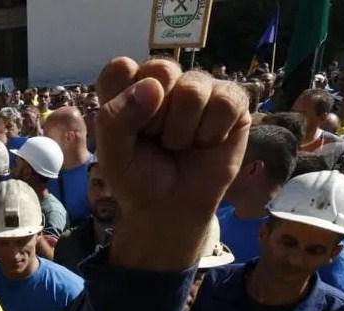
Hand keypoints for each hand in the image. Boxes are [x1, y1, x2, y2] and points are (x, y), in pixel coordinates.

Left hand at [97, 57, 249, 269]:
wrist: (171, 209)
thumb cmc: (138, 178)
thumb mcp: (112, 155)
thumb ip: (115, 118)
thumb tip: (153, 86)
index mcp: (127, 87)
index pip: (121, 68)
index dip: (124, 101)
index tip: (128, 132)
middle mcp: (162, 81)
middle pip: (161, 70)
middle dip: (156, 116)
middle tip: (156, 139)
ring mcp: (198, 88)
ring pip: (193, 88)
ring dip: (183, 129)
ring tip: (179, 145)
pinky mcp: (231, 101)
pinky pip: (227, 101)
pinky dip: (213, 131)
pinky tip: (206, 143)